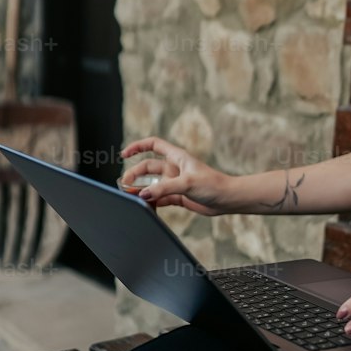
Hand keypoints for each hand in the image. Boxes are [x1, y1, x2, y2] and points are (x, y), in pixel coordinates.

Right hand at [118, 137, 232, 215]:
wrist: (226, 199)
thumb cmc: (212, 184)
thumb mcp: (187, 183)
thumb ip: (164, 188)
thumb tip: (143, 193)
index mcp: (177, 157)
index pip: (153, 145)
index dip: (138, 146)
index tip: (124, 154)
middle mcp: (174, 168)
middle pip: (148, 167)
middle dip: (135, 174)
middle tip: (124, 184)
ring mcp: (175, 183)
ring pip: (152, 184)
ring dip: (142, 189)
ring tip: (132, 196)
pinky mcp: (178, 196)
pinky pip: (159, 198)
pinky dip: (151, 201)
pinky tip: (146, 205)